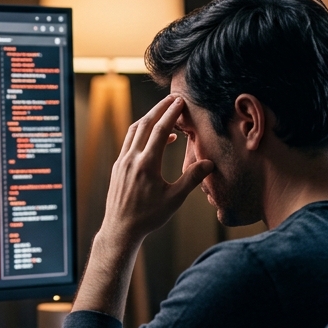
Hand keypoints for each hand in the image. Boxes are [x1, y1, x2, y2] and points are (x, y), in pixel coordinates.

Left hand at [99, 94, 213, 245]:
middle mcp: (131, 159)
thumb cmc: (149, 216)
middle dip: (159, 109)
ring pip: (134, 131)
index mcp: (146, 165)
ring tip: (165, 113)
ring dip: (149, 119)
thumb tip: (210, 163)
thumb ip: (191, 179)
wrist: (121, 229)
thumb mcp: (174, 199)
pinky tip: (156, 139)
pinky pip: (129, 142)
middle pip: (145, 125)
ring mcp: (121, 162)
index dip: (171, 114)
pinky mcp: (117, 167)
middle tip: (173, 98)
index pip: (160, 131)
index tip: (180, 101)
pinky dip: (142, 133)